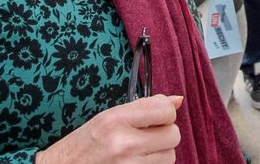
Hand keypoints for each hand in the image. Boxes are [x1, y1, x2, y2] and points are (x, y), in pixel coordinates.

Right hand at [35, 95, 182, 162]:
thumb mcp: (106, 118)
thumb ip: (144, 107)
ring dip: (159, 154)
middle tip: (143, 138)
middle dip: (162, 135)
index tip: (154, 118)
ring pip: (170, 156)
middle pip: (173, 135)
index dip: (164, 114)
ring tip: (137, 153)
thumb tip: (178, 101)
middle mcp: (124, 144)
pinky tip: (135, 163)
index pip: (165, 111)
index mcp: (115, 120)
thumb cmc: (82, 146)